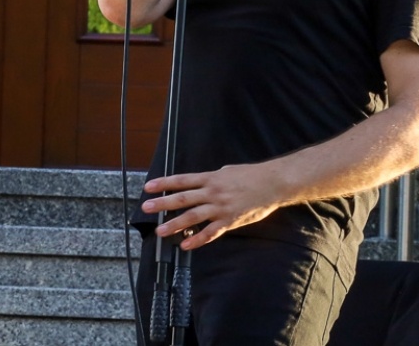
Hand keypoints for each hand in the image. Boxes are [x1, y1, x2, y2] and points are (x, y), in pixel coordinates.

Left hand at [141, 164, 280, 248]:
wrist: (272, 184)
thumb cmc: (251, 176)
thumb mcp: (227, 171)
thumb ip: (212, 179)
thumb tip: (200, 183)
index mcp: (211, 178)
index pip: (182, 180)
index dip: (164, 183)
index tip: (148, 187)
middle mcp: (212, 192)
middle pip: (183, 198)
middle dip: (163, 203)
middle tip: (146, 207)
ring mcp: (220, 207)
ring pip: (193, 217)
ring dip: (175, 224)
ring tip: (160, 231)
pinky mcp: (229, 221)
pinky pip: (211, 232)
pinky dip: (198, 240)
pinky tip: (186, 245)